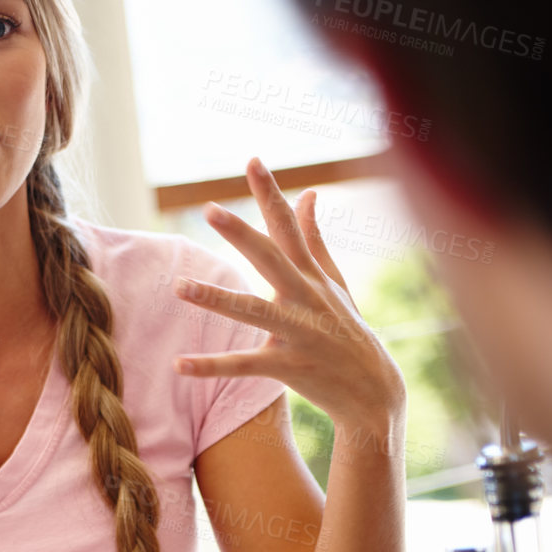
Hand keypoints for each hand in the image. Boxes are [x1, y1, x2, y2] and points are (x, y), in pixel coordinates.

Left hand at [173, 159, 404, 433]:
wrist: (373, 390)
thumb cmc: (347, 328)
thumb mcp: (334, 282)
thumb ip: (314, 238)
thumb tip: (309, 192)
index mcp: (311, 275)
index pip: (288, 226)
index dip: (270, 193)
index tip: (252, 161)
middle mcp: (304, 298)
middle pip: (270, 259)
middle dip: (241, 234)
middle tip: (210, 209)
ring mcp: (297, 333)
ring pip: (252, 311)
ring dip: (215, 299)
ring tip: (179, 287)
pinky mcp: (287, 366)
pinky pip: (243, 365)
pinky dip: (211, 366)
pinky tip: (178, 364)